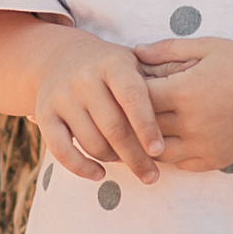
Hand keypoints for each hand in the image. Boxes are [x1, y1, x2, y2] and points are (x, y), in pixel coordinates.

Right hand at [36, 35, 165, 182]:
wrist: (60, 57)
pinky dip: (81, 167)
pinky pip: (61, 150)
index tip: (160, 151)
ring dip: (114, 161)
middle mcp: (84, 78)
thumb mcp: (133, 63)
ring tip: (131, 165)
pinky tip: (99, 174)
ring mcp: (62, 96)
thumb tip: (188, 111)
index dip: (147, 127)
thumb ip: (157, 82)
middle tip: (152, 176)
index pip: (133, 97)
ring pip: (92, 142)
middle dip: (135, 156)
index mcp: (112, 63)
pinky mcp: (44, 114)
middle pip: (113, 127)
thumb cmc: (110, 68)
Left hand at [131, 36, 232, 171]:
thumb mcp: (206, 47)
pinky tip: (166, 141)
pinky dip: (170, 154)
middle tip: (122, 110)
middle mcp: (191, 123)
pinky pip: (180, 164)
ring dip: (147, 141)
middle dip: (132, 118)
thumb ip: (167, 50)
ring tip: (141, 129)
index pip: (137, 99)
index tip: (124, 86)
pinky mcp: (215, 160)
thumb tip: (135, 52)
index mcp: (185, 91)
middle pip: (143, 127)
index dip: (127, 93)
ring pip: (157, 152)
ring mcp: (203, 145)